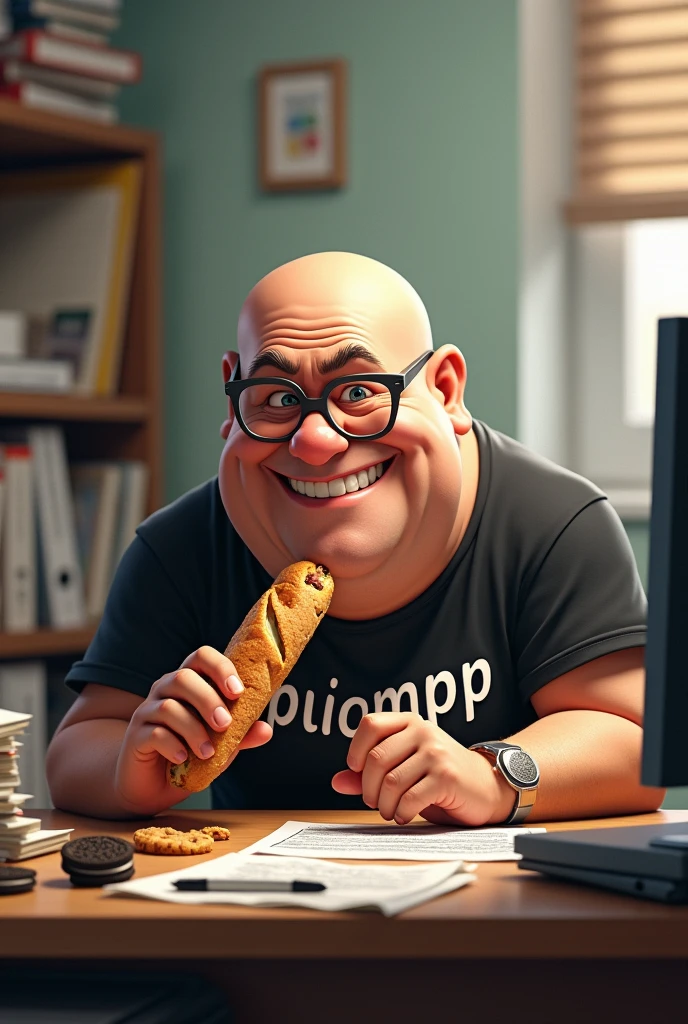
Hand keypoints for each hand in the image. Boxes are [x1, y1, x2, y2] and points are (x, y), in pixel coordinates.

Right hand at [114, 646, 271, 813]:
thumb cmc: (191, 753)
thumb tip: (266, 730)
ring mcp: (147, 711)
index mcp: (189, 682)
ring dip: (193, 729)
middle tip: (225, 724)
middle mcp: (165, 690)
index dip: (220, 668)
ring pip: (168, 706)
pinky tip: (184, 758)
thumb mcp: (222, 745)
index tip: (238, 691)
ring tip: (209, 752)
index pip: (202, 657)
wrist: (154, 784)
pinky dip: (173, 745)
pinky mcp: (136, 736)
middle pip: (183, 678)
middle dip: (208, 700)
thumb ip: (241, 735)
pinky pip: (154, 733)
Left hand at [331, 712, 514, 825]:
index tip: (357, 770)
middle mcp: (423, 731)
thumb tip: (337, 781)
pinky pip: (410, 798)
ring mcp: (436, 752)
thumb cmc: (439, 776)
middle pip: (376, 759)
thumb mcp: (404, 767)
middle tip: (376, 801)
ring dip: (385, 805)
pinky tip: (406, 815)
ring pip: (391, 782)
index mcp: (409, 721)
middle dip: (369, 788)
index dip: (356, 750)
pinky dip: (402, 813)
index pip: (370, 725)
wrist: (485, 786)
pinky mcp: (446, 776)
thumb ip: (370, 772)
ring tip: (392, 810)